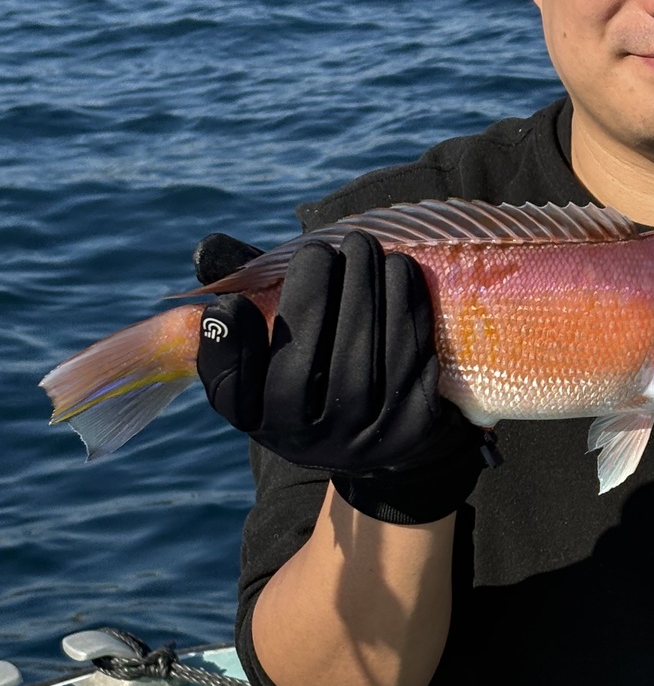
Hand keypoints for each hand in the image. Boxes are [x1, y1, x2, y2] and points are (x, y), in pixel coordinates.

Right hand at [195, 230, 488, 524]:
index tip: (233, 304)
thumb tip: (210, 250)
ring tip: (361, 246)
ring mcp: (359, 439)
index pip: (229, 390)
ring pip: (356, 364)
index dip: (226, 348)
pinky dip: (404, 307)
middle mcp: (304, 440)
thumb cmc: (312, 360)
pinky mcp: (411, 426)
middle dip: (308, 298)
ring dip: (362, 291)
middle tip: (318, 249)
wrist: (381, 420)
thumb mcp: (271, 338)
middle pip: (296, 375)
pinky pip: (408, 361)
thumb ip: (244, 294)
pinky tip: (398, 268)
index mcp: (257, 417)